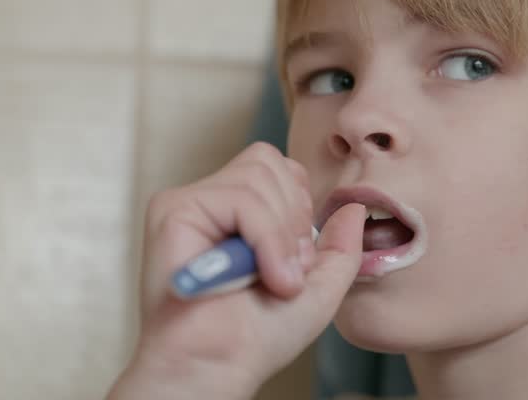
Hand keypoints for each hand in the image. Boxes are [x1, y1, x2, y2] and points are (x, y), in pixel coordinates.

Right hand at [107, 142, 365, 399]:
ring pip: (258, 177)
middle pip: (269, 161)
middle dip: (293, 218)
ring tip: (272, 278)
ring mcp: (190, 203)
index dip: (298, 205)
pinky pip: (240, 198)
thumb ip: (340, 248)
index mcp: (236, 213)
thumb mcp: (318, 290)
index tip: (295, 258)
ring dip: (280, 235)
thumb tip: (354, 207)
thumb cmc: (256, 338)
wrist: (216, 366)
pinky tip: (260, 274)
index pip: (278, 168)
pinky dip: (265, 238)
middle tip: (285, 270)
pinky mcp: (173, 209)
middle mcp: (209, 202)